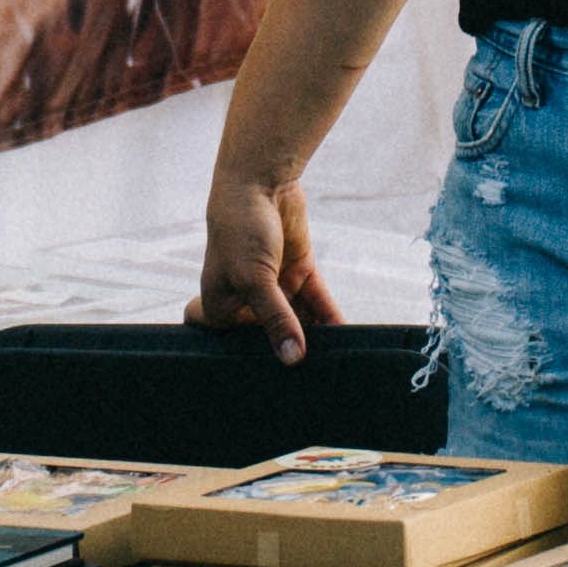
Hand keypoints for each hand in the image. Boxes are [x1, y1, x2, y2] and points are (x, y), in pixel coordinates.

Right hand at [191, 165, 338, 364]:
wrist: (260, 179)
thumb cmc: (240, 228)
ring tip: (337, 363)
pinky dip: (329, 316)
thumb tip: (293, 358)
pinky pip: (316, 301)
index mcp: (222, 307)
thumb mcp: (255, 279)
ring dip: (316, 338)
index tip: (273, 386)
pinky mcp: (298, 271)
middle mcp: (247, 301)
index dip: (251, 364)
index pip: (236, 346)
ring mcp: (275, 286)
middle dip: (291, 353)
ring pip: (298, 321)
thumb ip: (275, 319)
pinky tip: (344, 334)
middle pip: (271, 336)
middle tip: (314, 383)